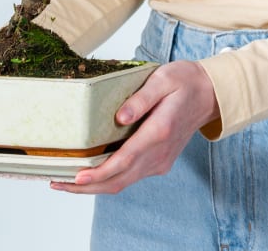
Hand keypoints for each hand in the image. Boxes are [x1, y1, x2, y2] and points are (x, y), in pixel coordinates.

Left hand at [50, 60, 218, 194]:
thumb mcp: (161, 80)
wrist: (210, 93)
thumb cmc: (184, 81)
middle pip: (119, 180)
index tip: (77, 177)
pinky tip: (90, 174)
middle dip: (88, 187)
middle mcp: (159, 153)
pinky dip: (108, 179)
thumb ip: (140, 99)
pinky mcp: (158, 160)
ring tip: (65, 182)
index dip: (99, 172)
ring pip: (124, 182)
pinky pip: (130, 176)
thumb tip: (119, 117)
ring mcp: (160, 159)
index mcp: (159, 132)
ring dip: (95, 186)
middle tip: (57, 183)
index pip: (124, 160)